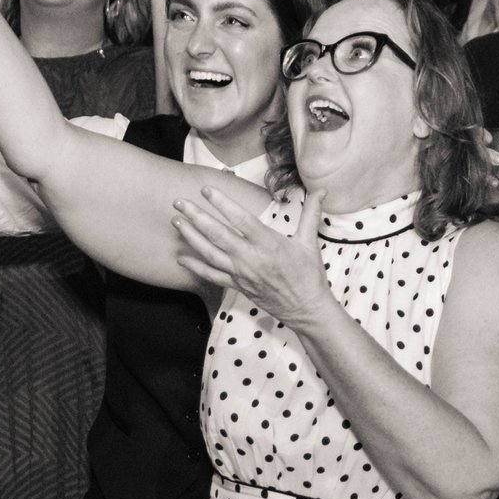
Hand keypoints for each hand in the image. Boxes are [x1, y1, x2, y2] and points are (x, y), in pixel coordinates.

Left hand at [172, 187, 335, 326]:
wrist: (306, 309)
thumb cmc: (308, 275)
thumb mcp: (310, 242)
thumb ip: (311, 213)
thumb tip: (321, 189)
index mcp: (268, 243)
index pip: (240, 219)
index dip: (222, 203)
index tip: (206, 190)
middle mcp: (251, 258)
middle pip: (218, 234)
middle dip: (197, 217)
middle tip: (179, 202)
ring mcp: (242, 273)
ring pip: (210, 253)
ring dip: (191, 237)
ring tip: (176, 221)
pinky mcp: (238, 286)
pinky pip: (212, 276)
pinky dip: (196, 267)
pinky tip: (181, 258)